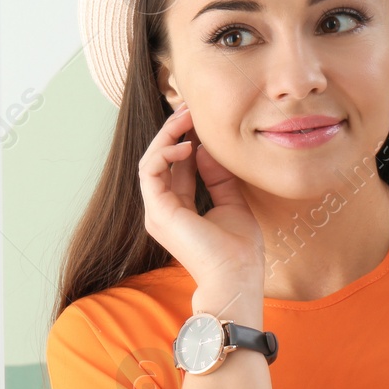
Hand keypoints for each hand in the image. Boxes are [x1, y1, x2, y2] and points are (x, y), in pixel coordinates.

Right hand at [139, 102, 263, 307]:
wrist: (235, 278)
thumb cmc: (238, 251)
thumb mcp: (232, 203)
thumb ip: (217, 178)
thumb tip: (204, 149)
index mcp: (178, 209)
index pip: (176, 167)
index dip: (186, 140)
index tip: (201, 121)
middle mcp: (162, 209)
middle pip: (159, 160)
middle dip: (174, 131)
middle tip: (190, 109)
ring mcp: (157, 211)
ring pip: (150, 161)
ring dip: (167, 136)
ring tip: (187, 119)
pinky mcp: (157, 211)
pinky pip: (151, 171)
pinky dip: (165, 153)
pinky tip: (186, 145)